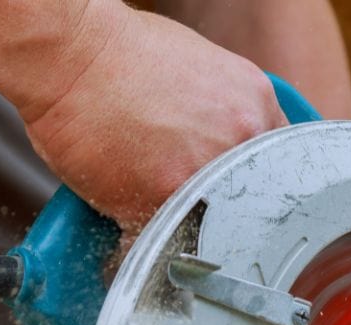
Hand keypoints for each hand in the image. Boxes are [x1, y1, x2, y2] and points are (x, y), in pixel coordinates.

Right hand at [22, 2, 287, 230]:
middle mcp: (240, 140)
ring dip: (190, 233)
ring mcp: (204, 174)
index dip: (256, 189)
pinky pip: (168, 243)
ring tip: (163, 220)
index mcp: (255, 105)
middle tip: (198, 215)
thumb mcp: (202, 70)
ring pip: (212, 228)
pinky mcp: (163, 201)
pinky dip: (150, 244)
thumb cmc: (120, 54)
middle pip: (251, 203)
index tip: (241, 201)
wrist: (70, 54)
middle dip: (224, 214)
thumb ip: (227, 113)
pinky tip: (133, 227)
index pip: (281, 167)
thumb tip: (228, 149)